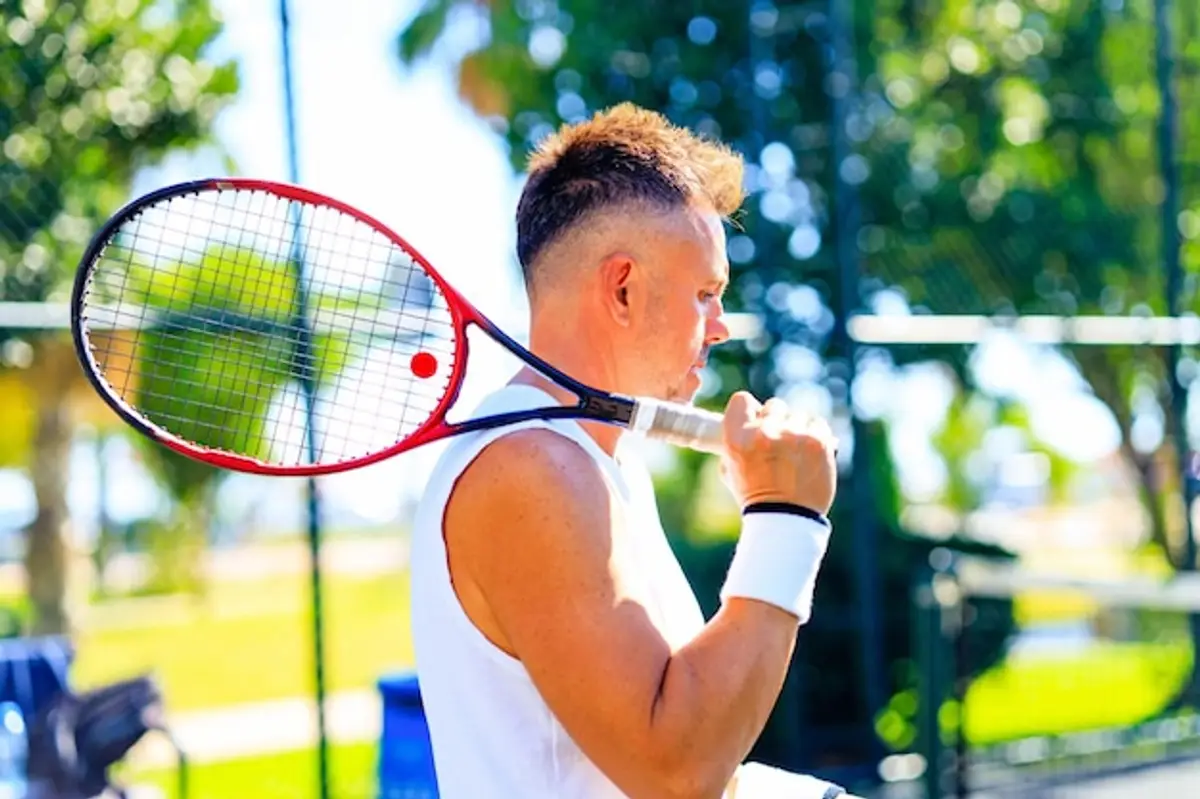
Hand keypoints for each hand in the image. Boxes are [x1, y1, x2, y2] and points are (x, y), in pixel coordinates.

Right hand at [719, 391, 837, 513]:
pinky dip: (814, 434)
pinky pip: (817, 423)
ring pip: (797, 416)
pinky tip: (808, 452)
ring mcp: (793, 435)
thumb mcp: (731, 470)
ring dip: (796, 429)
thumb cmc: (755, 497)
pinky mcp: (818, 441)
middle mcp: (764, 433)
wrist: (786, 520)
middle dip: (775, 421)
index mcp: (737, 438)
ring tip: (795, 454)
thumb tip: (748, 423)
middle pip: (773, 406)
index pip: (742, 400)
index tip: (755, 421)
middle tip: (778, 442)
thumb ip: (735, 443)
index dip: (749, 410)